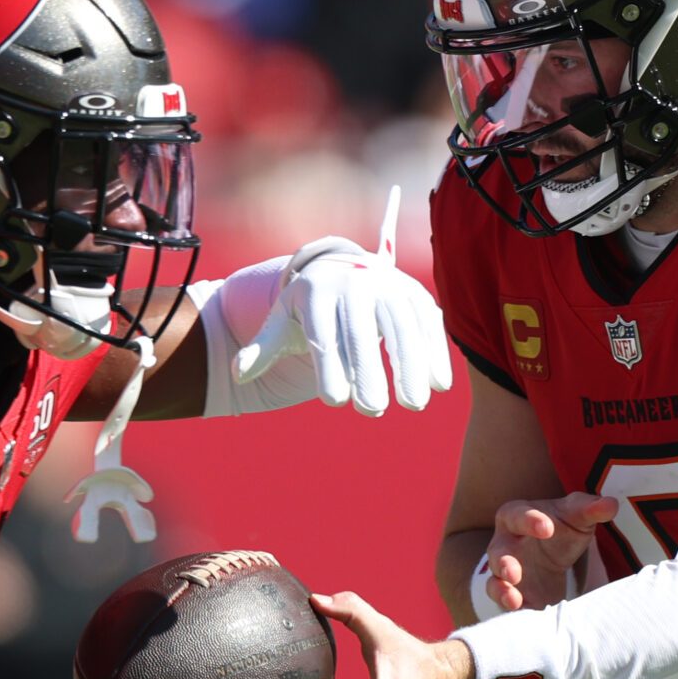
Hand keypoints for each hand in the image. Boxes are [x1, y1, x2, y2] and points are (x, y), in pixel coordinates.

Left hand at [231, 189, 453, 415]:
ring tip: (413, 404)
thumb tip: (237, 373)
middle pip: (363, 332)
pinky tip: (439, 385)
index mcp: (318, 290)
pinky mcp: (415, 293)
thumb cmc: (310, 307)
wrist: (345, 268)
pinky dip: (435, 353)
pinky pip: (428, 324)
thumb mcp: (283, 321)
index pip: (323, 334)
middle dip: (369, 372)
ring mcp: (389, 285)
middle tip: (371, 411)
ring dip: (412, 366)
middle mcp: (355, 283)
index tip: (334, 402)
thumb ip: (264, 347)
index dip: (328, 368)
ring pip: (402, 327)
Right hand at [486, 493, 618, 611]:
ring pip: (494, 581)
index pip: (517, 515)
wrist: (553, 553)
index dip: (529, 521)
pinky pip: (504, 602)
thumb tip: (611, 505)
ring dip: (502, 591)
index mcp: (515, 516)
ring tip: (513, 600)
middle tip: (514, 572)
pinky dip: (510, 609)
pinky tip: (522, 613)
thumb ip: (591, 508)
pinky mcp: (511, 594)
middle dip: (504, 563)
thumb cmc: (560, 527)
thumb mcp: (577, 515)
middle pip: (497, 552)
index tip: (547, 528)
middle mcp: (503, 544)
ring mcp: (503, 572)